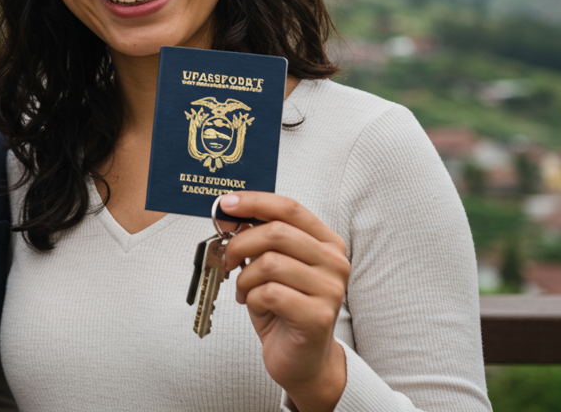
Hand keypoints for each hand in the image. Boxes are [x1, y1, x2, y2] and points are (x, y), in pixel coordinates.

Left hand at [217, 192, 348, 411]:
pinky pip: (269, 293)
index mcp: (326, 243)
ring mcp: (331, 289)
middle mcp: (334, 262)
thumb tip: (230, 213)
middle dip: (240, 243)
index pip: (289, 208)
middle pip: (276, 232)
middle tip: (227, 260)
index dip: (254, 202)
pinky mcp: (319, 315)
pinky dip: (252, 298)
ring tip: (245, 290)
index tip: (226, 204)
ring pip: (269, 263)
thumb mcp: (270, 266)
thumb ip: (258, 239)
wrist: (302, 359)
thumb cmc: (284, 309)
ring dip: (245, 278)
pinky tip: (256, 306)